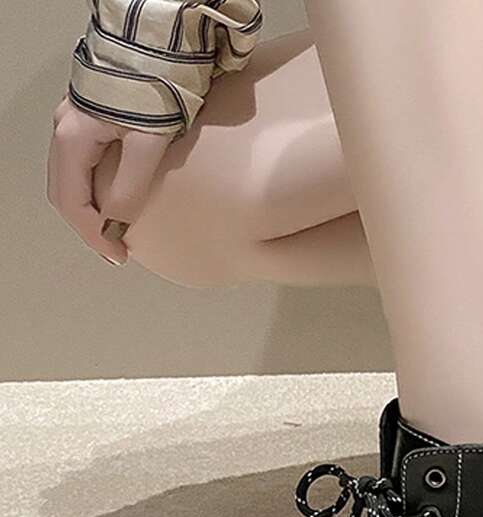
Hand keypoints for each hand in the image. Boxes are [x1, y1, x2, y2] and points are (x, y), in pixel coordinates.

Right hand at [47, 98, 172, 264]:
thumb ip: (130, 186)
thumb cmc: (154, 83)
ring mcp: (77, 120)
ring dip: (90, 207)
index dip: (95, 235)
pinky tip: (115, 195)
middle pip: (66, 193)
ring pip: (72, 177)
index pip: (73, 203)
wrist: (158, 38)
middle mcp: (67, 128)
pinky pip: (84, 161)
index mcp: (74, 137)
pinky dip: (95, 186)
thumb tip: (117, 223)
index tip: (120, 255)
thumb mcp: (148, 141)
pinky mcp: (93, 114)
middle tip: (115, 249)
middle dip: (88, 226)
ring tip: (115, 228)